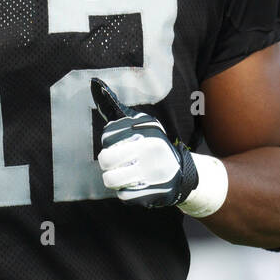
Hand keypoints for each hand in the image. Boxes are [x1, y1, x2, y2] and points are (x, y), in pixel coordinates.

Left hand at [91, 77, 198, 207]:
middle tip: (115, 163)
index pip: (108, 136)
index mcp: (146, 131)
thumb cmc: (154, 147)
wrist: (184, 175)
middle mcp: (149, 150)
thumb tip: (95, 84)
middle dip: (107, 162)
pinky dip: (125, 191)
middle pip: (105, 159)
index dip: (108, 143)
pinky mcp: (151, 193)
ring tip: (123, 174)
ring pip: (110, 179)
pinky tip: (135, 185)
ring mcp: (150, 173)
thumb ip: (119, 111)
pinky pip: (122, 195)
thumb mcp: (144, 125)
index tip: (117, 144)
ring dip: (114, 178)